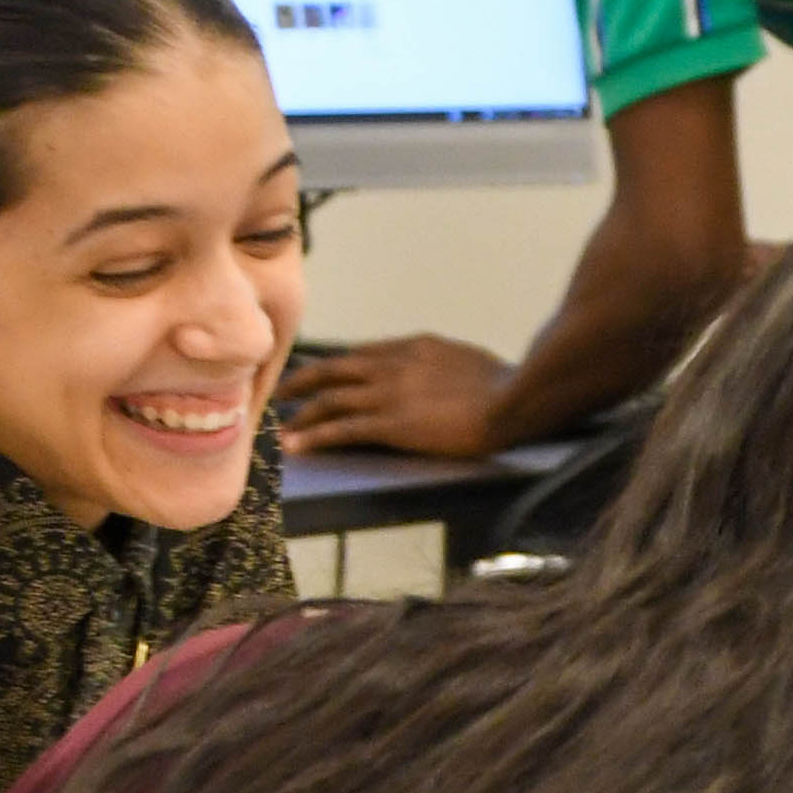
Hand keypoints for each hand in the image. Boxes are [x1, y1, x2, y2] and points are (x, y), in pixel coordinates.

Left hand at [279, 335, 516, 456]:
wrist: (512, 400)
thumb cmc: (504, 385)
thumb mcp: (465, 359)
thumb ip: (439, 363)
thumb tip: (435, 371)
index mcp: (411, 347)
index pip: (360, 355)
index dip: (333, 367)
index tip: (317, 375)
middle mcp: (391, 365)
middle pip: (332, 370)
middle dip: (301, 381)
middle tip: (280, 391)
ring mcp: (389, 394)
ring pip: (330, 400)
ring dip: (300, 413)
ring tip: (279, 426)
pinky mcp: (392, 424)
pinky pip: (342, 429)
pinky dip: (315, 436)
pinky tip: (296, 445)